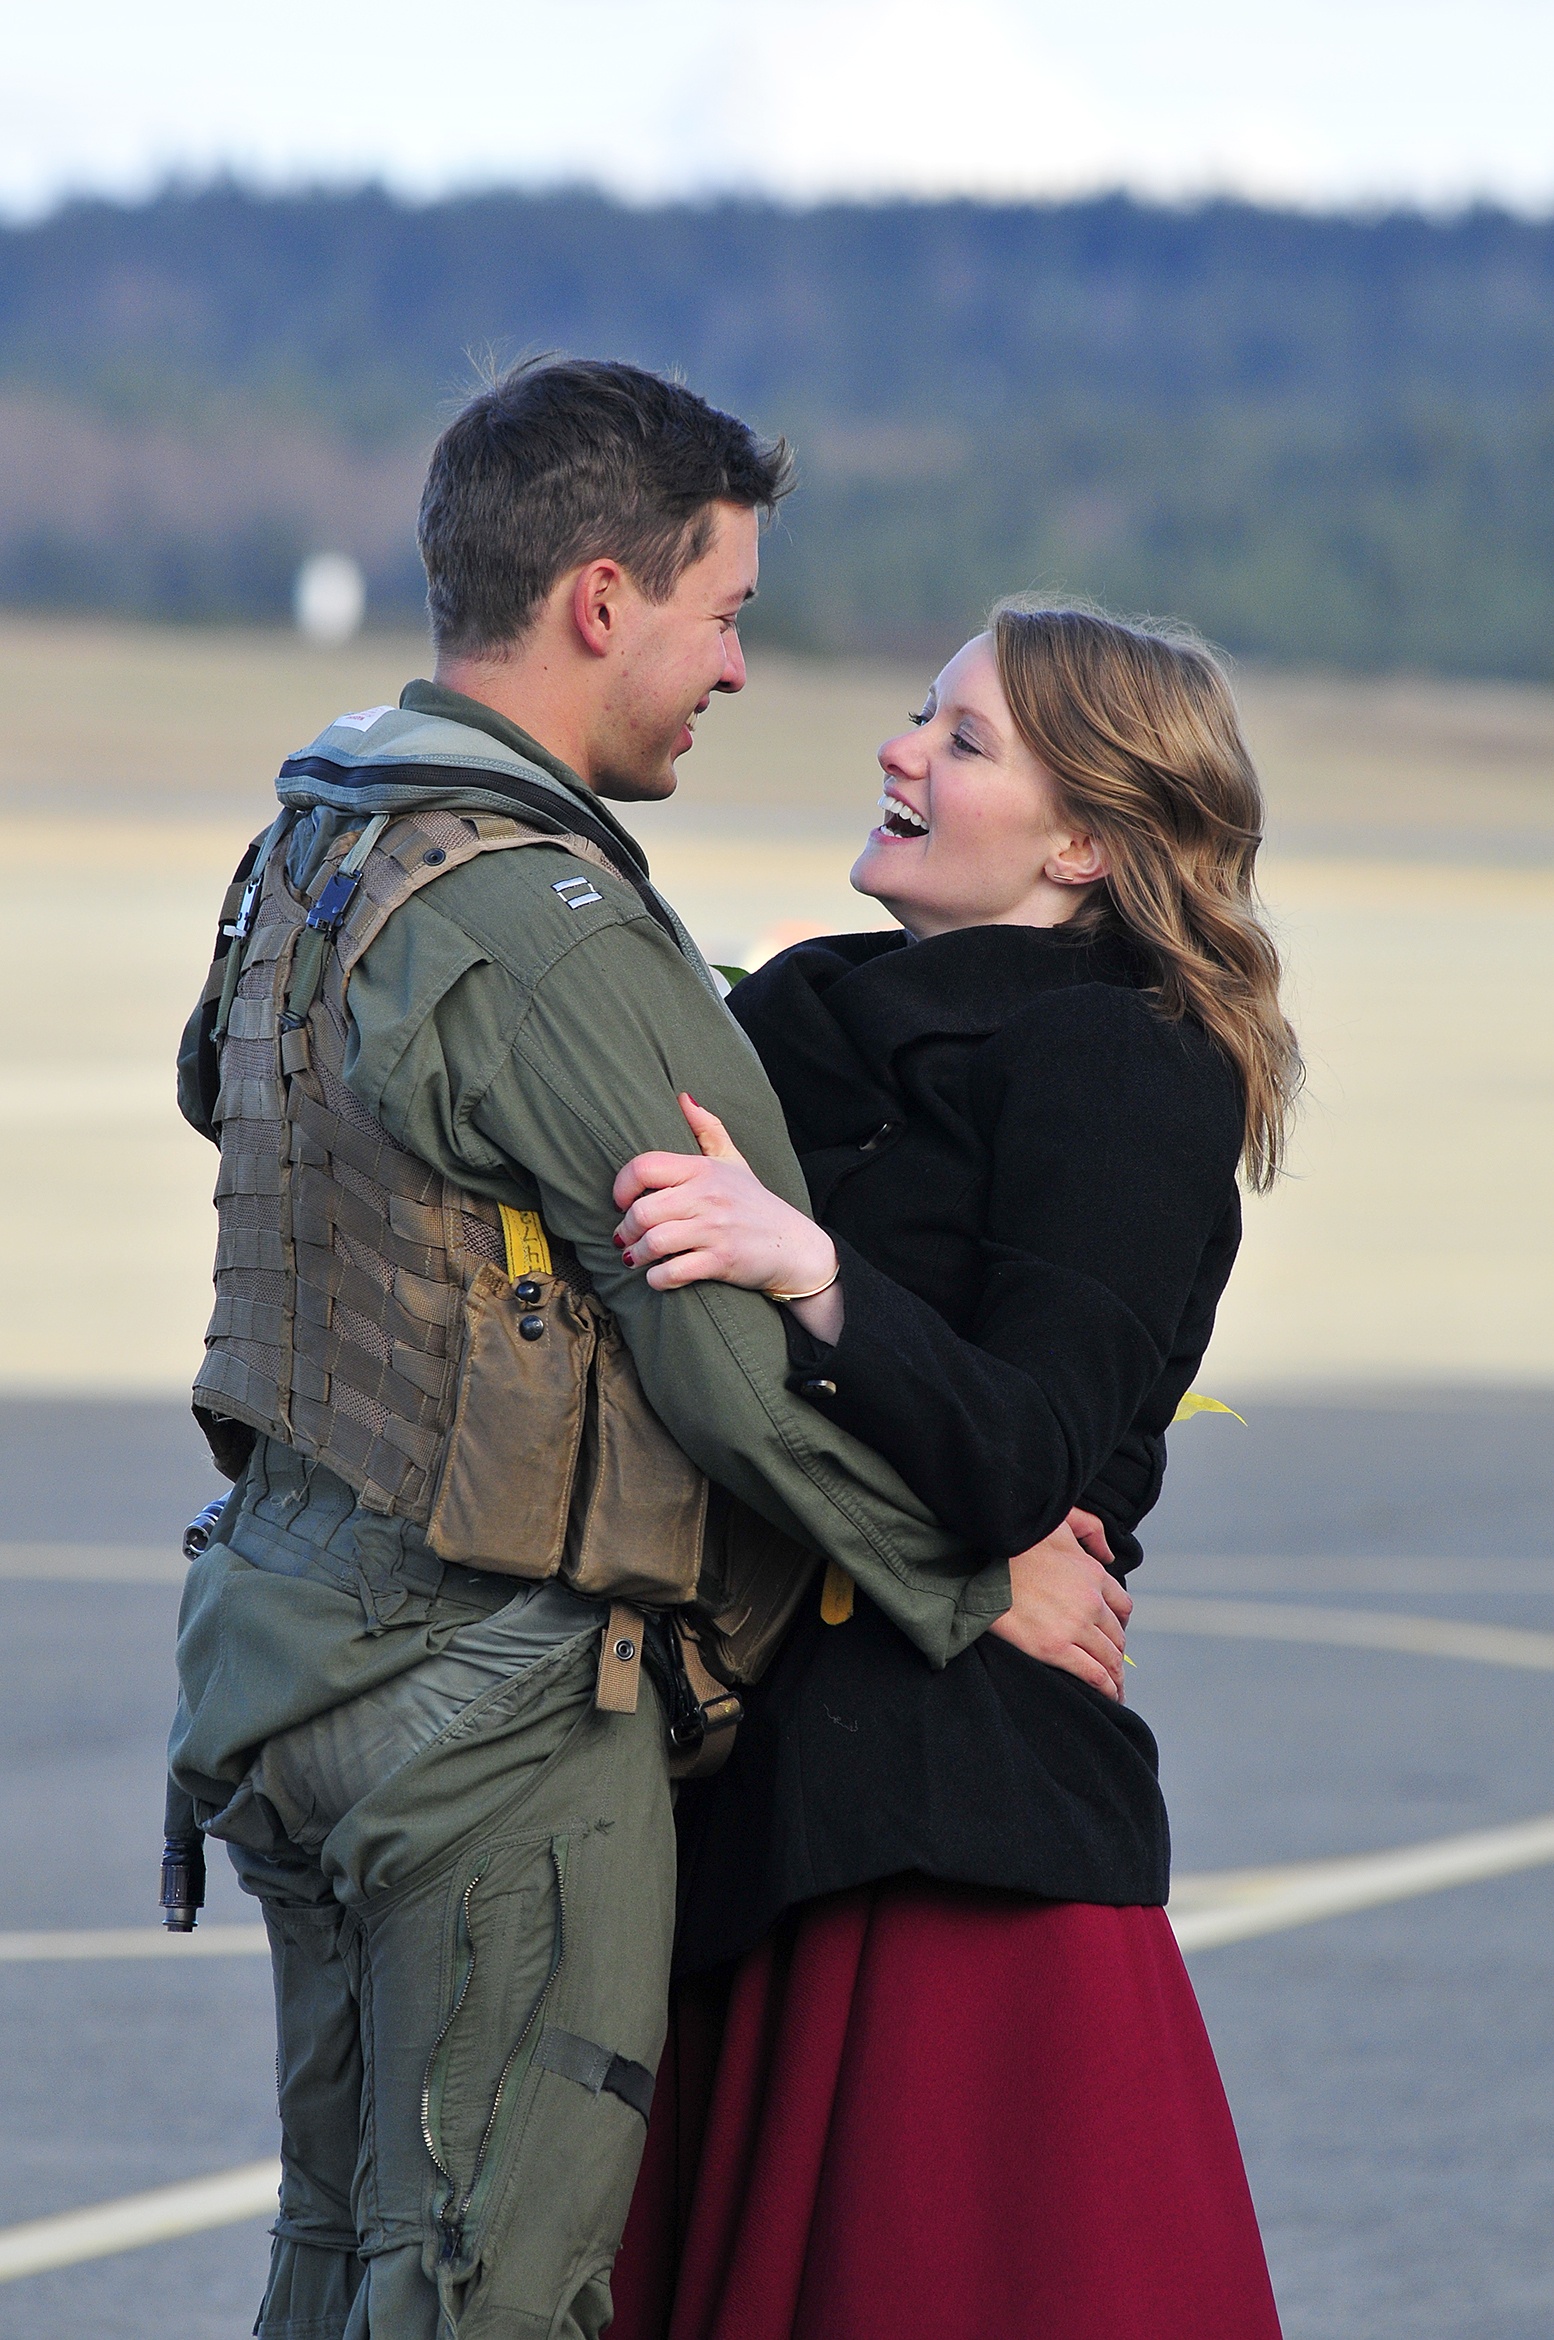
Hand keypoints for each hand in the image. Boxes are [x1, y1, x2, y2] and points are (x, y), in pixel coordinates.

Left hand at [613, 1096, 838, 1303]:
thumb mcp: (734, 1162)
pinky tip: (658, 1276)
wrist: (795, 1246)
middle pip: (643, 1211)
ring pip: (654, 1243)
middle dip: (626, 1230)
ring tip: (637, 1257)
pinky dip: (657, 1279)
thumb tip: (682, 1098)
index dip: (622, 1186)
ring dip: (638, 1255)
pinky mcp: (722, 1261)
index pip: (645, 1167)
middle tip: (626, 1238)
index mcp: (704, 1170)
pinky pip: (673, 1273)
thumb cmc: (755, 1204)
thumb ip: (708, 1129)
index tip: (621, 1201)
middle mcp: (708, 1196)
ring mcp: (715, 1230)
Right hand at [988, 1508, 1132, 1700]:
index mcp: (1093, 1573)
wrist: (982, 1563)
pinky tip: (1108, 1695)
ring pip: (1109, 1657)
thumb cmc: (1015, 1543)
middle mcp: (1091, 1601)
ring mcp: (1075, 1626)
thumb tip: (1108, 1552)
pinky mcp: (1055, 1648)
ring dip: (1116, 1675)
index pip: (1121, 1605)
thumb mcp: (1060, 1522)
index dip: (1119, 1624)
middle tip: (1113, 1665)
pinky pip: (1093, 1674)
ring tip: (1115, 1688)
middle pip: (1116, 1635)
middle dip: (1117, 1652)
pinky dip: (1106, 1688)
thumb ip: (1090, 1530)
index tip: (1114, 1634)